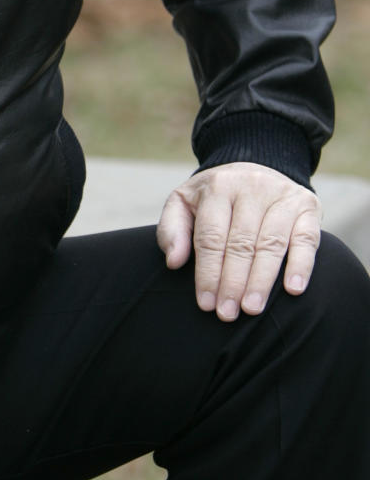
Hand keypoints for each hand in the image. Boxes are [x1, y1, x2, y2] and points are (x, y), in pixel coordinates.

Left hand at [156, 162, 321, 321]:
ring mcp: (281, 195)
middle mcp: (250, 187)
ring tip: (251, 308)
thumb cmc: (214, 197)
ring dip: (262, 280)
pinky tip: (293, 290)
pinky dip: (301, 265)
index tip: (206, 304)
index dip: (207, 272)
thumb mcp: (184, 202)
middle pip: (240, 242)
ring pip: (271, 244)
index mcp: (217, 187)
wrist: (254, 166)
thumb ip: (172, 229)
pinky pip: (306, 238)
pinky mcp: (307, 206)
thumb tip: (174, 261)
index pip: (211, 236)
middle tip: (227, 314)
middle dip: (232, 282)